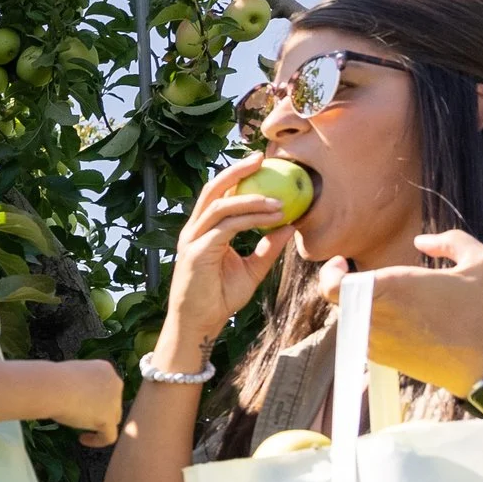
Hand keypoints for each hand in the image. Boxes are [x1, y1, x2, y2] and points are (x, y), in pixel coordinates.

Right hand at [49, 359, 125, 446]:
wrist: (52, 387)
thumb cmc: (52, 379)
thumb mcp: (70, 376)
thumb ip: (80, 384)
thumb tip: (75, 396)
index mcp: (105, 369)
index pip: (107, 387)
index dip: (96, 397)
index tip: (81, 403)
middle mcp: (115, 383)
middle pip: (112, 403)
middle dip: (100, 410)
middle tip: (81, 417)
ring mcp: (114, 401)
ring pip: (113, 418)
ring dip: (99, 424)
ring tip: (80, 430)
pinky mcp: (109, 419)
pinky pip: (110, 435)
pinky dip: (98, 440)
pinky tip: (83, 440)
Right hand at [161, 154, 293, 371]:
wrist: (200, 323)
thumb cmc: (220, 298)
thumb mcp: (251, 269)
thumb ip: (267, 248)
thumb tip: (289, 226)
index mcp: (203, 231)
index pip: (218, 195)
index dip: (238, 177)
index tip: (262, 164)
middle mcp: (194, 230)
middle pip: (212, 189)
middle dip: (236, 170)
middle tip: (262, 158)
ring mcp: (193, 240)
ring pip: (219, 205)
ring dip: (251, 197)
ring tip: (279, 198)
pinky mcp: (197, 252)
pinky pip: (226, 226)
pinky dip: (250, 218)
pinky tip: (271, 217)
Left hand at [315, 229, 482, 394]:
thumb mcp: (481, 261)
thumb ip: (450, 241)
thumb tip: (420, 242)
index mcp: (391, 288)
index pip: (332, 285)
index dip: (329, 273)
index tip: (342, 263)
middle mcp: (375, 315)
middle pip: (339, 298)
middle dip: (349, 285)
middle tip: (365, 276)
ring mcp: (375, 340)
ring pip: (351, 316)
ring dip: (363, 304)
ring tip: (391, 298)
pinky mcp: (380, 357)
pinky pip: (363, 334)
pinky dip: (373, 323)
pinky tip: (400, 319)